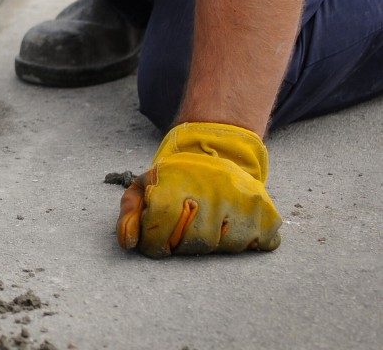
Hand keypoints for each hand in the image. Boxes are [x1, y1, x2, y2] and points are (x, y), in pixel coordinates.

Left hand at [118, 122, 281, 256]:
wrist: (218, 150)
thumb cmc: (177, 176)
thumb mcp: (146, 184)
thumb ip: (131, 212)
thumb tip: (128, 241)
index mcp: (179, 179)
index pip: (162, 221)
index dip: (154, 242)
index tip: (154, 246)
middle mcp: (214, 187)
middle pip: (196, 239)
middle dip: (183, 246)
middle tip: (180, 236)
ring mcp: (244, 199)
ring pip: (227, 246)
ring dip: (214, 245)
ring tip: (206, 226)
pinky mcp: (267, 210)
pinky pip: (260, 244)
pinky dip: (246, 243)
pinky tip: (232, 227)